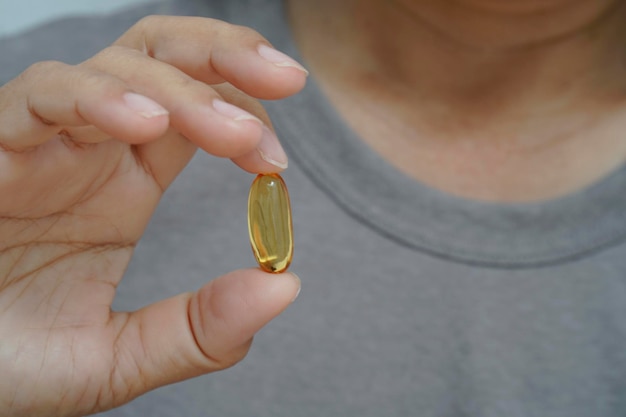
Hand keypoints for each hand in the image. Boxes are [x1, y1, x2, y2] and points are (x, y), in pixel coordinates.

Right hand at [0, 16, 303, 416]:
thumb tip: (284, 288)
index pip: (200, 112)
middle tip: (288, 78)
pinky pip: (42, 95)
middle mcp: (90, 149)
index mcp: (124, 184)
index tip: (277, 160)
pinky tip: (145, 122)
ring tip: (234, 134)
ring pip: (117, 66)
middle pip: (167, 60)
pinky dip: (97, 97)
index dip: (246, 117)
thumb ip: (197, 332)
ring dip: (183, 87)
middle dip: (230, 56)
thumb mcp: (117, 360)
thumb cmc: (8, 362)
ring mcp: (41, 142)